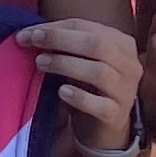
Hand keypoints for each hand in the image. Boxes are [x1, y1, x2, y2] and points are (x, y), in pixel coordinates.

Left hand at [18, 16, 145, 153]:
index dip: (55, 28)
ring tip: (41, 64)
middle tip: (33, 43)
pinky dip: (80, 97)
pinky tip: (62, 91)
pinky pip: (100, 105)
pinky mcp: (117, 115)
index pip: (87, 27)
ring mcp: (125, 90)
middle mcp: (129, 64)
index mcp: (121, 43)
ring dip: (66, 65)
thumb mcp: (79, 60)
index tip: (26, 33)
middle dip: (61, 40)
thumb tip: (28, 34)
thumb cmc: (87, 87)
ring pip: (99, 72)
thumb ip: (62, 45)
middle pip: (97, 44)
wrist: (102, 128)